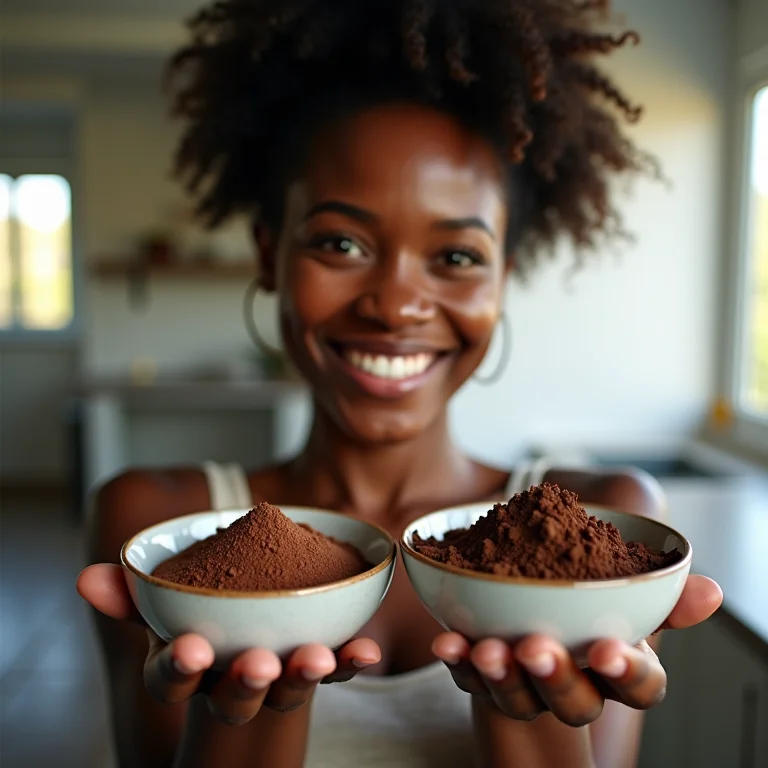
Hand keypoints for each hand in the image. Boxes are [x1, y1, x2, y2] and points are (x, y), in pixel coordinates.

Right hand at [77, 563, 380, 724]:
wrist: (251, 620)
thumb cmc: (202, 613)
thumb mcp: (165, 602)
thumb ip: (131, 592)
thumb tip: (85, 578)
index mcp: (188, 664)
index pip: (172, 678)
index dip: (180, 668)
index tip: (192, 649)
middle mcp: (230, 680)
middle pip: (234, 695)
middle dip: (246, 682)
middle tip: (260, 663)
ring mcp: (277, 676)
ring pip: (288, 687)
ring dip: (304, 674)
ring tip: (318, 657)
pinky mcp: (316, 664)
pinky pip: (336, 668)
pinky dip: (351, 660)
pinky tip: (367, 648)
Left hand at [432, 573, 722, 726]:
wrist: (539, 611)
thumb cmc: (591, 606)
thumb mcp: (627, 595)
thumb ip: (665, 596)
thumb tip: (710, 591)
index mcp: (617, 668)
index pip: (638, 685)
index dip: (626, 671)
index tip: (608, 648)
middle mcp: (575, 687)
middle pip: (574, 701)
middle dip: (555, 677)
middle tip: (537, 649)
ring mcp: (526, 688)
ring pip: (517, 697)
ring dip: (500, 674)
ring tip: (487, 649)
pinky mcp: (484, 678)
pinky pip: (469, 677)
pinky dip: (457, 659)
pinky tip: (446, 641)